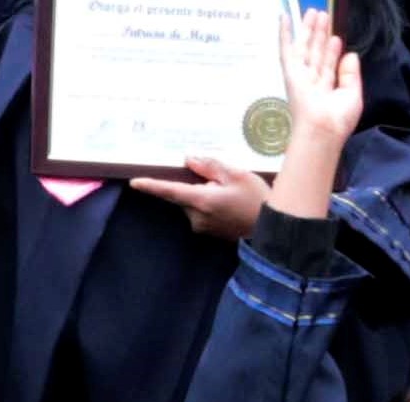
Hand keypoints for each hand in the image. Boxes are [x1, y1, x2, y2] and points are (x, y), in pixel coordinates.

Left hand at [131, 158, 269, 240]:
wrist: (274, 230)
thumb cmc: (257, 201)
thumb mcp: (237, 175)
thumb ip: (210, 166)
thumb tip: (189, 160)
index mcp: (202, 201)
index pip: (170, 191)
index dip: (151, 186)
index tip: (135, 183)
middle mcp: (198, 217)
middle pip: (184, 194)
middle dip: (197, 184)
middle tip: (223, 182)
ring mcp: (204, 227)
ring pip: (194, 203)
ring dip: (206, 194)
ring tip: (232, 194)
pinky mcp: (211, 233)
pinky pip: (203, 212)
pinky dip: (212, 205)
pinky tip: (232, 204)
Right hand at [280, 9, 362, 146]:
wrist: (322, 129)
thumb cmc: (338, 119)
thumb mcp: (353, 95)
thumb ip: (351, 74)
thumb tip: (351, 54)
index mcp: (328, 89)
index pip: (329, 65)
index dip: (333, 51)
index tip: (337, 37)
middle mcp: (313, 82)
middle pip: (316, 52)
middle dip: (320, 34)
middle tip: (323, 16)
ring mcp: (301, 76)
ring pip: (305, 47)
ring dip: (308, 29)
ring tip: (314, 12)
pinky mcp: (291, 72)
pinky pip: (286, 50)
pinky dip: (284, 33)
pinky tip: (285, 18)